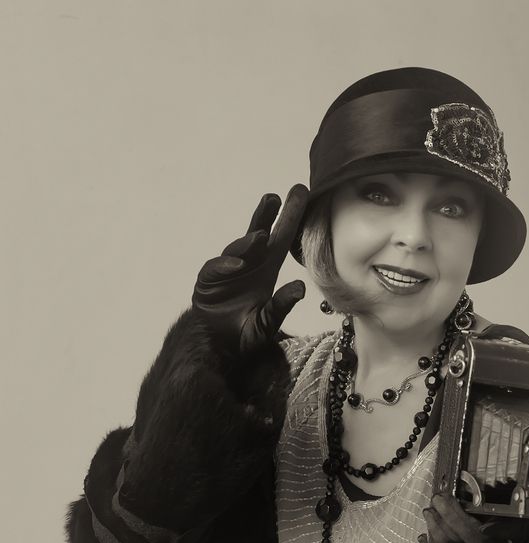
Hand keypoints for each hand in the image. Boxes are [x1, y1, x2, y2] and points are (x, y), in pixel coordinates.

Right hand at [191, 185, 308, 353]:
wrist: (218, 346)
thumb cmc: (246, 333)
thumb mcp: (268, 322)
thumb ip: (281, 306)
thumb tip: (300, 288)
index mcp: (266, 268)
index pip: (282, 238)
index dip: (291, 216)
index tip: (302, 193)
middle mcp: (248, 263)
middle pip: (259, 233)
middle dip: (268, 214)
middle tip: (277, 197)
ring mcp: (228, 269)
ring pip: (239, 249)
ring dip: (250, 242)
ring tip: (261, 236)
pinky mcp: (209, 279)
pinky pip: (217, 267)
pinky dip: (227, 265)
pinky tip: (238, 264)